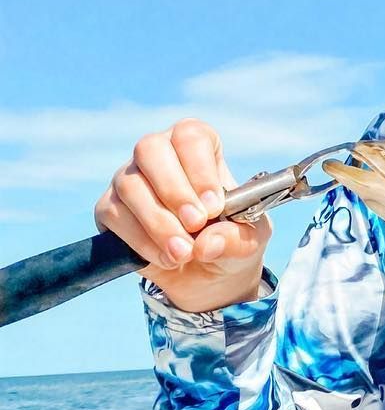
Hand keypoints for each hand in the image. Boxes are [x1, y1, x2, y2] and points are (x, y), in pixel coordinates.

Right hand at [94, 118, 270, 312]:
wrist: (207, 273)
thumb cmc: (231, 239)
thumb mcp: (250, 241)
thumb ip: (235, 238)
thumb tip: (206, 244)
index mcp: (199, 147)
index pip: (191, 136)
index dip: (200, 170)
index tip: (214, 207)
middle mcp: (160, 154)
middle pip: (150, 148)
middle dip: (174, 190)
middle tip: (196, 224)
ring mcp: (130, 179)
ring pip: (129, 184)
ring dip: (158, 222)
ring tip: (184, 252)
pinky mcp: (109, 208)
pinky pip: (113, 214)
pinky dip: (141, 240)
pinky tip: (165, 257)